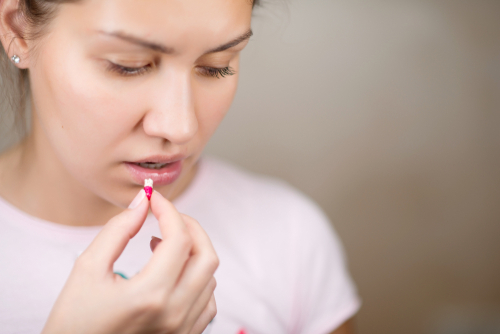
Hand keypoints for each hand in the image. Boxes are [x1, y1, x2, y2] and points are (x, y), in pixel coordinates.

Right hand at [42, 190, 217, 333]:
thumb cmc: (75, 320)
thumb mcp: (87, 269)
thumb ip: (118, 230)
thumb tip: (142, 203)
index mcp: (150, 295)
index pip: (179, 239)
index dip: (168, 210)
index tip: (153, 199)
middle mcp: (174, 313)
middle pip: (206, 256)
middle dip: (190, 227)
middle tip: (167, 216)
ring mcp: (183, 328)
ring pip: (210, 277)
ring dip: (192, 252)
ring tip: (161, 245)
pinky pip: (208, 300)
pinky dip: (197, 278)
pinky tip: (173, 273)